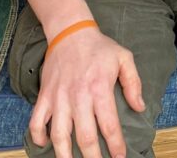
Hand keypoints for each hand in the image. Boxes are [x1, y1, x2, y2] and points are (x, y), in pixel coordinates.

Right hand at [29, 25, 145, 157]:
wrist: (70, 32)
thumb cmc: (99, 47)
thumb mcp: (124, 58)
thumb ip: (133, 83)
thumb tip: (139, 107)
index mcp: (99, 89)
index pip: (109, 125)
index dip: (115, 145)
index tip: (120, 157)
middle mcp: (78, 97)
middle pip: (84, 137)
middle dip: (92, 157)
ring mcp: (58, 98)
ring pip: (58, 134)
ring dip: (64, 154)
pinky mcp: (44, 96)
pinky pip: (36, 122)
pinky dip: (37, 136)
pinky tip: (45, 145)